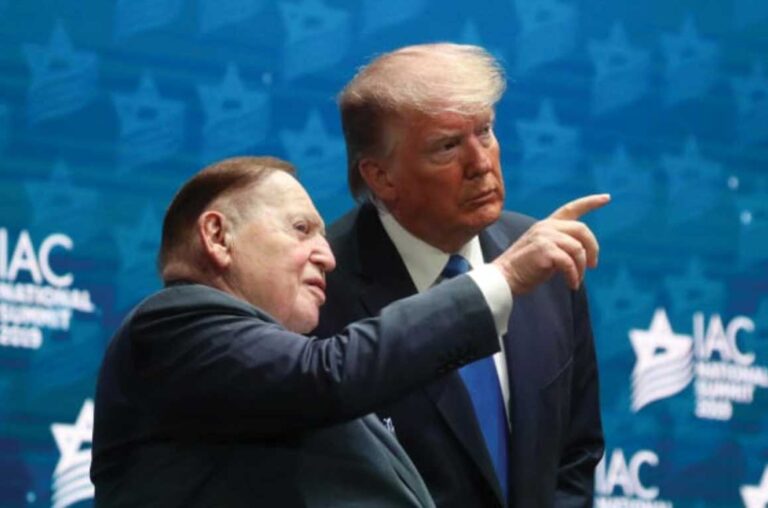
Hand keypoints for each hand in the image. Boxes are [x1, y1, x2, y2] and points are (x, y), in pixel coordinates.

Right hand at [492, 194, 610, 293]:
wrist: (504, 278)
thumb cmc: (524, 269)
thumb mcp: (544, 251)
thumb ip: (561, 246)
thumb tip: (584, 255)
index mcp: (546, 224)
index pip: (571, 208)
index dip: (591, 202)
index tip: (607, 198)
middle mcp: (546, 226)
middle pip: (582, 229)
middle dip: (592, 248)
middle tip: (593, 266)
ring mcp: (545, 236)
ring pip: (578, 248)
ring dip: (581, 268)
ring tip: (576, 280)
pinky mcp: (545, 250)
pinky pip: (570, 263)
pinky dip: (574, 276)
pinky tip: (571, 285)